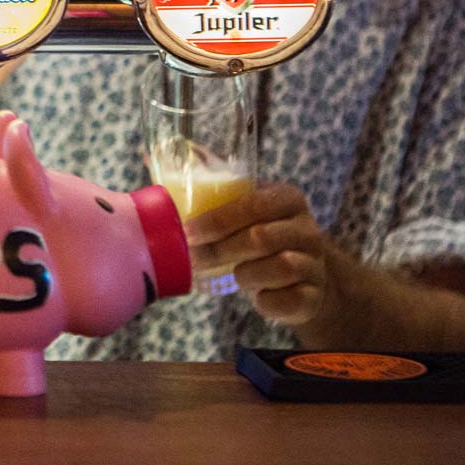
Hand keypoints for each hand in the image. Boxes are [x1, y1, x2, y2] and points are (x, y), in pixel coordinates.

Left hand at [183, 182, 335, 327]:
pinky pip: (288, 300)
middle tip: (195, 257)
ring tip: (235, 274)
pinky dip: (266, 301)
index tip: (189, 232)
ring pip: (280, 267)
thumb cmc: (258, 238)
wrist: (300, 276)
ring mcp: (316, 263)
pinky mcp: (315, 295)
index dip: (218, 220)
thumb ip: (207, 191)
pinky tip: (259, 295)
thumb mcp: (242, 211)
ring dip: (246, 274)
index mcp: (287, 199)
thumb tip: (149, 163)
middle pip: (262, 238)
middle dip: (221, 250)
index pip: (254, 204)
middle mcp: (308, 229)